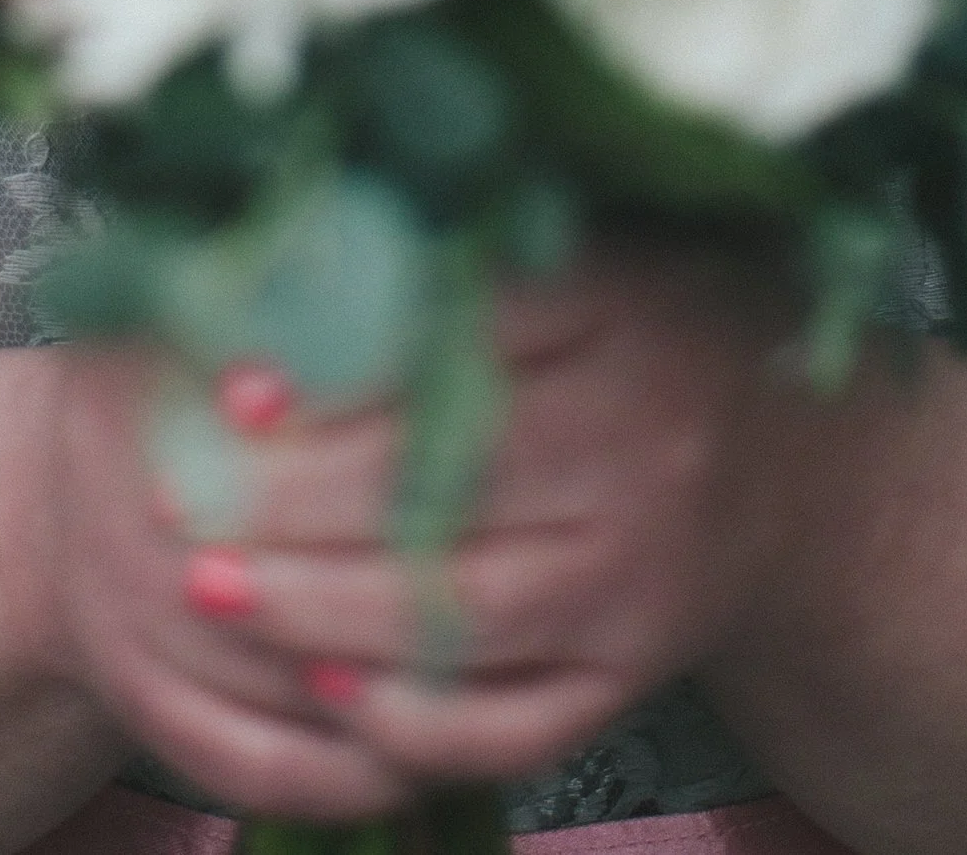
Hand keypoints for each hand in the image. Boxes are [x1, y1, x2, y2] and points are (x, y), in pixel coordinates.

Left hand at [46, 243, 790, 818]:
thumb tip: (272, 246)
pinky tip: (315, 688)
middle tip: (171, 500)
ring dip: (317, 612)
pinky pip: (515, 720)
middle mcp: (646, 439)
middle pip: (443, 479)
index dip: (334, 362)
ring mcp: (647, 571)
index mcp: (626, 304)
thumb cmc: (642, 325)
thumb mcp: (578, 250)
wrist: (794, 462)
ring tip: (206, 589)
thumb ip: (448, 246)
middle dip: (288, 501)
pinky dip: (410, 719)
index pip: (463, 331)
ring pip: (463, 611)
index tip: (225, 386)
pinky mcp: (640, 669)